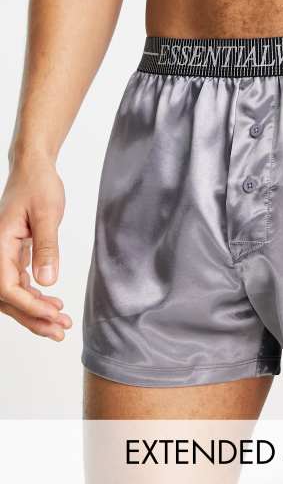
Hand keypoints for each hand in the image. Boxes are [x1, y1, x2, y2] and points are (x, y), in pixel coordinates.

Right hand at [0, 157, 71, 340]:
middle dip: (32, 317)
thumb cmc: (39, 185)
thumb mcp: (48, 214)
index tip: (53, 314)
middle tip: (59, 331)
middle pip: (7, 297)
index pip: (7, 286)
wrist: (34, 168)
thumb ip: (47, 248)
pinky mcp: (13, 252)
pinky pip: (18, 282)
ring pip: (13, 292)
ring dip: (34, 311)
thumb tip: (46, 282)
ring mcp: (3, 253)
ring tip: (60, 323)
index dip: (29, 305)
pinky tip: (52, 303)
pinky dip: (34, 296)